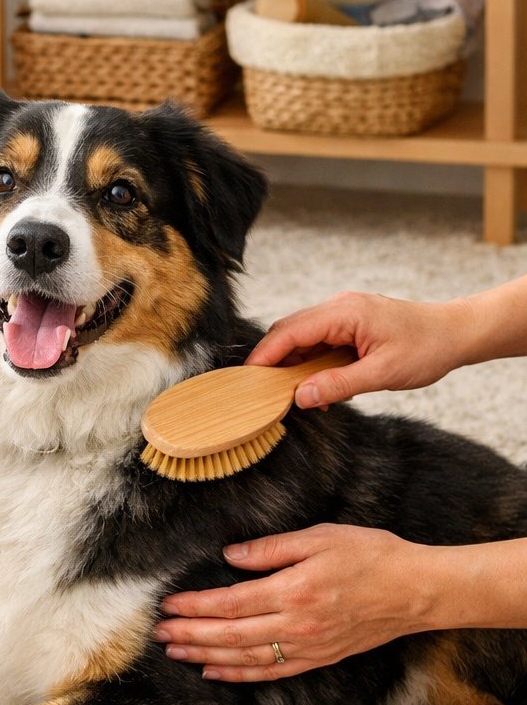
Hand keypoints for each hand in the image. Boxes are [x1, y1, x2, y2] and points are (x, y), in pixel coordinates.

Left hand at [153, 524, 437, 680]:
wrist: (416, 591)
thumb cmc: (371, 555)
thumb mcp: (320, 538)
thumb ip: (272, 549)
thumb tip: (231, 556)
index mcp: (293, 591)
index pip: (230, 603)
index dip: (195, 606)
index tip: (169, 605)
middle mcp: (296, 625)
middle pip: (230, 635)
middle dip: (190, 634)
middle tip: (159, 634)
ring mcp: (307, 647)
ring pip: (245, 658)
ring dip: (206, 655)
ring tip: (176, 652)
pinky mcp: (318, 658)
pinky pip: (270, 672)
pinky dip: (239, 674)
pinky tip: (215, 670)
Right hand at [245, 291, 473, 407]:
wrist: (457, 333)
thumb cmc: (427, 348)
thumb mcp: (383, 374)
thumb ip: (339, 385)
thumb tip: (300, 397)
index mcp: (345, 313)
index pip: (290, 331)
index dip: (265, 356)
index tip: (248, 379)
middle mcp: (340, 307)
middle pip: (290, 331)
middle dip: (273, 360)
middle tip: (261, 391)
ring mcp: (345, 313)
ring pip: (303, 336)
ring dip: (294, 364)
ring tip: (291, 394)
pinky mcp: (351, 323)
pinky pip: (320, 340)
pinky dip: (312, 362)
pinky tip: (317, 385)